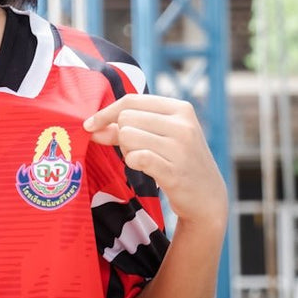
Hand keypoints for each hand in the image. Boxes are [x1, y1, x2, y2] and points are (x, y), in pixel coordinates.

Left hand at [83, 93, 227, 227]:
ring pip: (127, 136)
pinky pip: (136, 158)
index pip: (131, 100)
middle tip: (136, 149)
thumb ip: (125, 128)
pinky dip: (132, 162)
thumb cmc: (177, 161)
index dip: (105, 112)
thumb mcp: (159, 136)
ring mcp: (181, 148)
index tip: (90, 125)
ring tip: (143, 159)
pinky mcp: (174, 171)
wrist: (207, 198)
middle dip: (121, 135)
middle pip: (126, 118)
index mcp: (180, 109)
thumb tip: (91, 127)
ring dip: (127, 150)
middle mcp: (183, 124)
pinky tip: (143, 168)